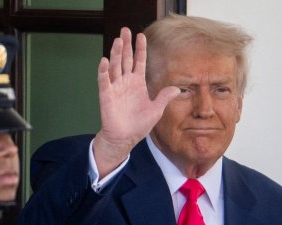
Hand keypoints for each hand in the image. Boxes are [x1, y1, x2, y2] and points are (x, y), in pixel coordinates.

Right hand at [93, 27, 179, 177]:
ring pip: (115, 67)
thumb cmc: (139, 124)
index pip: (139, 62)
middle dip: (125, 45)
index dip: (140, 49)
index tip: (141, 35)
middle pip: (125, 59)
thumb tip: (177, 88)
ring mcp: (115, 88)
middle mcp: (126, 82)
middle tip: (125, 30)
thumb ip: (164, 97)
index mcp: (138, 84)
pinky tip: (104, 60)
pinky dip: (103, 71)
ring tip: (118, 40)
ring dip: (115, 54)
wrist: (125, 138)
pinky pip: (104, 81)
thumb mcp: (156, 110)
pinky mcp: (107, 96)